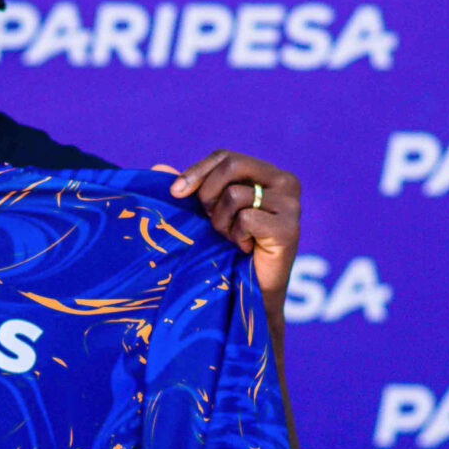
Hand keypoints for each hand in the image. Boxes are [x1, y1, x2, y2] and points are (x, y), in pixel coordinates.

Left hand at [161, 151, 301, 301]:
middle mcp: (286, 182)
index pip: (226, 156)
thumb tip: (156, 169)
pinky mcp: (289, 228)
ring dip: (222, 222)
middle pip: (231, 166)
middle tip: (210, 221)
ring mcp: (291, 205)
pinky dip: (236, 236)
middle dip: (208, 194)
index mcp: (269, 173)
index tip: (175, 193)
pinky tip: (245, 248)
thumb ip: (190, 190)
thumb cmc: (229, 250)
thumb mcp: (208, 213)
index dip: (197, 170)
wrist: (252, 292)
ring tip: (232, 238)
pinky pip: (245, 218)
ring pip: (234, 195)